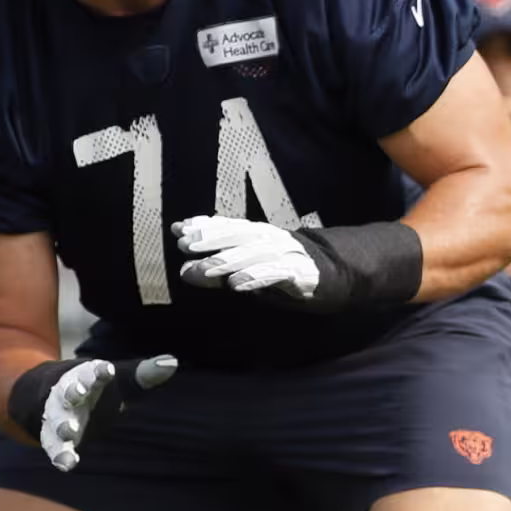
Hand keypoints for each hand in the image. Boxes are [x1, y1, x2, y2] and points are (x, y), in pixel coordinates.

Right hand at [19, 355, 177, 472]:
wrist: (50, 394)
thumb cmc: (96, 387)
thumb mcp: (120, 378)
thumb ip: (143, 374)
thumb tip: (172, 362)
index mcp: (85, 376)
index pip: (92, 371)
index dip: (100, 370)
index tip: (107, 369)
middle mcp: (67, 394)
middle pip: (68, 392)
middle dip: (72, 392)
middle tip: (77, 393)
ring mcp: (57, 415)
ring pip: (56, 420)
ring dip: (62, 426)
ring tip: (68, 432)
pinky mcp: (52, 436)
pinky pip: (53, 445)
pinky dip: (59, 454)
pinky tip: (66, 465)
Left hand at [173, 216, 318, 298]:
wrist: (332, 277)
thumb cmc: (283, 272)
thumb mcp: (247, 270)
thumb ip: (216, 269)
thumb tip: (184, 269)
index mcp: (257, 234)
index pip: (227, 226)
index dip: (204, 226)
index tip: (179, 229)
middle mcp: (271, 239)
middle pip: (238, 235)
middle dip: (211, 239)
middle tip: (185, 245)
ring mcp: (286, 254)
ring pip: (254, 254)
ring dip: (228, 260)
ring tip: (204, 269)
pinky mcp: (300, 273)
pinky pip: (275, 273)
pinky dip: (255, 277)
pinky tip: (236, 284)